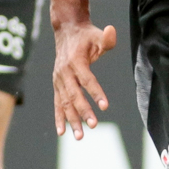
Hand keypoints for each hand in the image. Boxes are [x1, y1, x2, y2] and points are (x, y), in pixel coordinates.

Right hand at [52, 22, 116, 136]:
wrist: (66, 32)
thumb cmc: (86, 36)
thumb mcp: (97, 35)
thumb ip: (107, 38)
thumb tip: (112, 31)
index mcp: (76, 61)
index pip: (87, 80)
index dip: (96, 92)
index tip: (105, 106)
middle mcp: (64, 72)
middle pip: (74, 95)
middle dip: (83, 111)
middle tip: (94, 125)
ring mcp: (58, 80)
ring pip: (64, 103)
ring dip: (71, 120)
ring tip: (80, 136)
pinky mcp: (57, 85)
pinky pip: (57, 104)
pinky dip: (59, 118)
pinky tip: (62, 132)